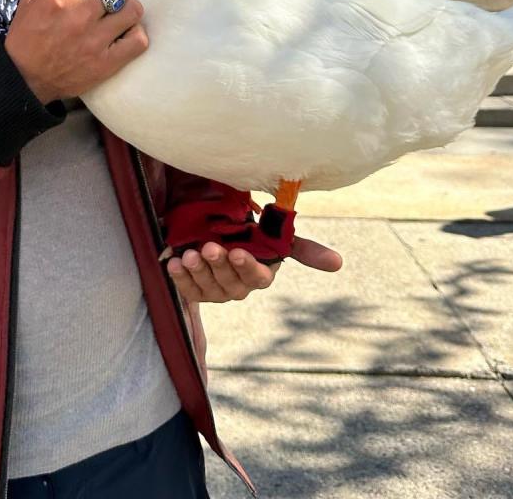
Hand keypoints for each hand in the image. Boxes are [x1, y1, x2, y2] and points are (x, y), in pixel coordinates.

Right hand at [6, 0, 146, 104]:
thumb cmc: (27, 33)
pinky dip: (135, 34)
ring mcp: (95, 41)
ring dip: (126, 8)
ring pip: (133, 9)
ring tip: (116, 14)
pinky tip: (123, 33)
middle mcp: (79, 15)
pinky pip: (138, 40)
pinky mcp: (106, 63)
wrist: (25, 78)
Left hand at [167, 235, 341, 302]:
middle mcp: (238, 286)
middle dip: (220, 265)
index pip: (258, 278)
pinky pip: (188, 289)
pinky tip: (173, 262)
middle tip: (208, 247)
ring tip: (188, 255)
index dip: (247, 267)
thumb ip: (303, 248)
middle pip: (231, 283)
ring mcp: (216, 289)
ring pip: (209, 287)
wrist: (213, 224)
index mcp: (259, 273)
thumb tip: (338, 263)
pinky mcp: (195, 289)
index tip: (237, 251)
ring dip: (199, 272)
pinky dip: (180, 278)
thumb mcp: (274, 234)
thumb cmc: (248, 231)